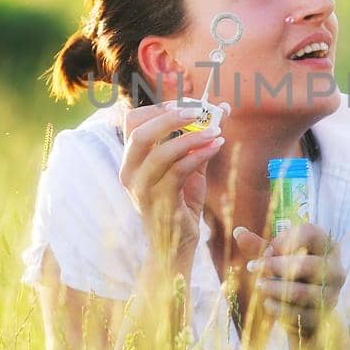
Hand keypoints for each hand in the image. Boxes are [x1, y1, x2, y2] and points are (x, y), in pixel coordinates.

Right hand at [118, 102, 227, 265]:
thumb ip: (198, 141)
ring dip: (193, 137)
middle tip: (199, 111)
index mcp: (131, 161)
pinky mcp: (159, 202)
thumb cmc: (181, 204)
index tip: (185, 104)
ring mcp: (141, 189)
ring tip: (216, 131)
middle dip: (170, 117)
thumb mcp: (189, 168)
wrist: (176, 245)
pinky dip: (200, 155)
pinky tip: (216, 147)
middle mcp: (130, 173)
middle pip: (141, 133)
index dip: (158, 108)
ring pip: (162, 152)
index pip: (133, 122)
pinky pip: (179, 171)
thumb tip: (220, 110)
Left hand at [233, 224, 345, 338]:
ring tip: (259, 286)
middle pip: (305, 264)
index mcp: (326, 244)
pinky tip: (267, 303)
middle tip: (253, 268)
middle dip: (274, 266)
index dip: (283, 241)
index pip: (308, 233)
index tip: (267, 250)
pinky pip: (298, 314)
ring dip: (273, 288)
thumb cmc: (292, 273)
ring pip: (300, 292)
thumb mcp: (277, 257)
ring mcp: (332, 293)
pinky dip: (278, 308)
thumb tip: (237, 232)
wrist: (309, 308)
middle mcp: (335, 268)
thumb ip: (259, 246)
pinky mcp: (323, 315)